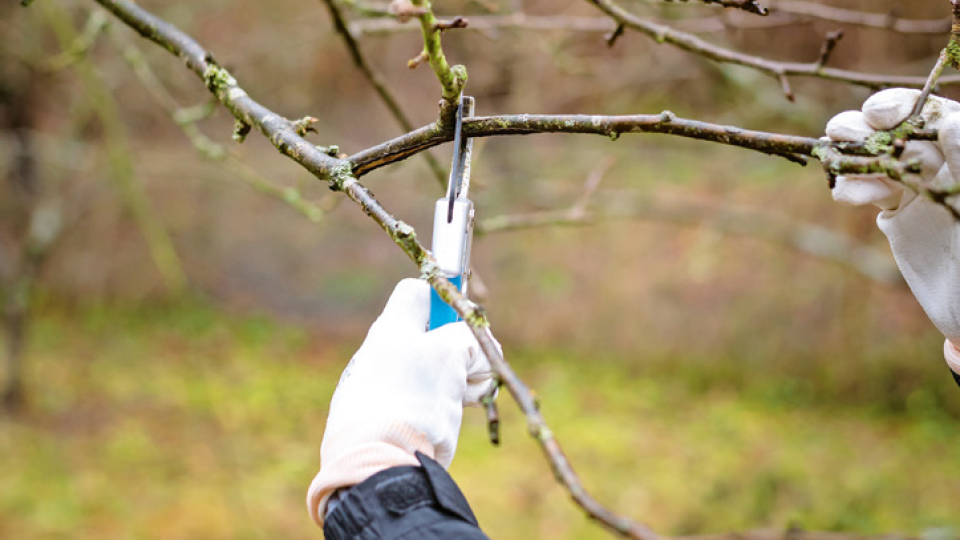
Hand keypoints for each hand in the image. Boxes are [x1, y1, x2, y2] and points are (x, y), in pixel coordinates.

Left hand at [307, 278, 496, 524]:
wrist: (377, 466)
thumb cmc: (414, 400)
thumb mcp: (450, 355)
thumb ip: (466, 338)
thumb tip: (470, 351)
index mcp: (391, 329)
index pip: (417, 293)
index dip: (446, 300)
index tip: (464, 324)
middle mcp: (379, 354)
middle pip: (431, 337)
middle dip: (460, 354)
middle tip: (472, 373)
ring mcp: (378, 389)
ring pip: (430, 374)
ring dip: (455, 384)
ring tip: (464, 402)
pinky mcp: (381, 422)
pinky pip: (418, 405)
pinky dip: (436, 411)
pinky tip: (442, 427)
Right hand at [825, 88, 959, 209]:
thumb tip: (950, 121)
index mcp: (958, 147)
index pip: (928, 111)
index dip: (898, 105)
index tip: (876, 115)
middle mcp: (938, 159)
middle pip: (892, 129)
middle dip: (863, 129)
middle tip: (840, 134)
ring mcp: (915, 182)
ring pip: (873, 156)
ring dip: (850, 156)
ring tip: (837, 163)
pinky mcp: (896, 208)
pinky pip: (866, 189)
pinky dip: (849, 188)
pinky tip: (847, 195)